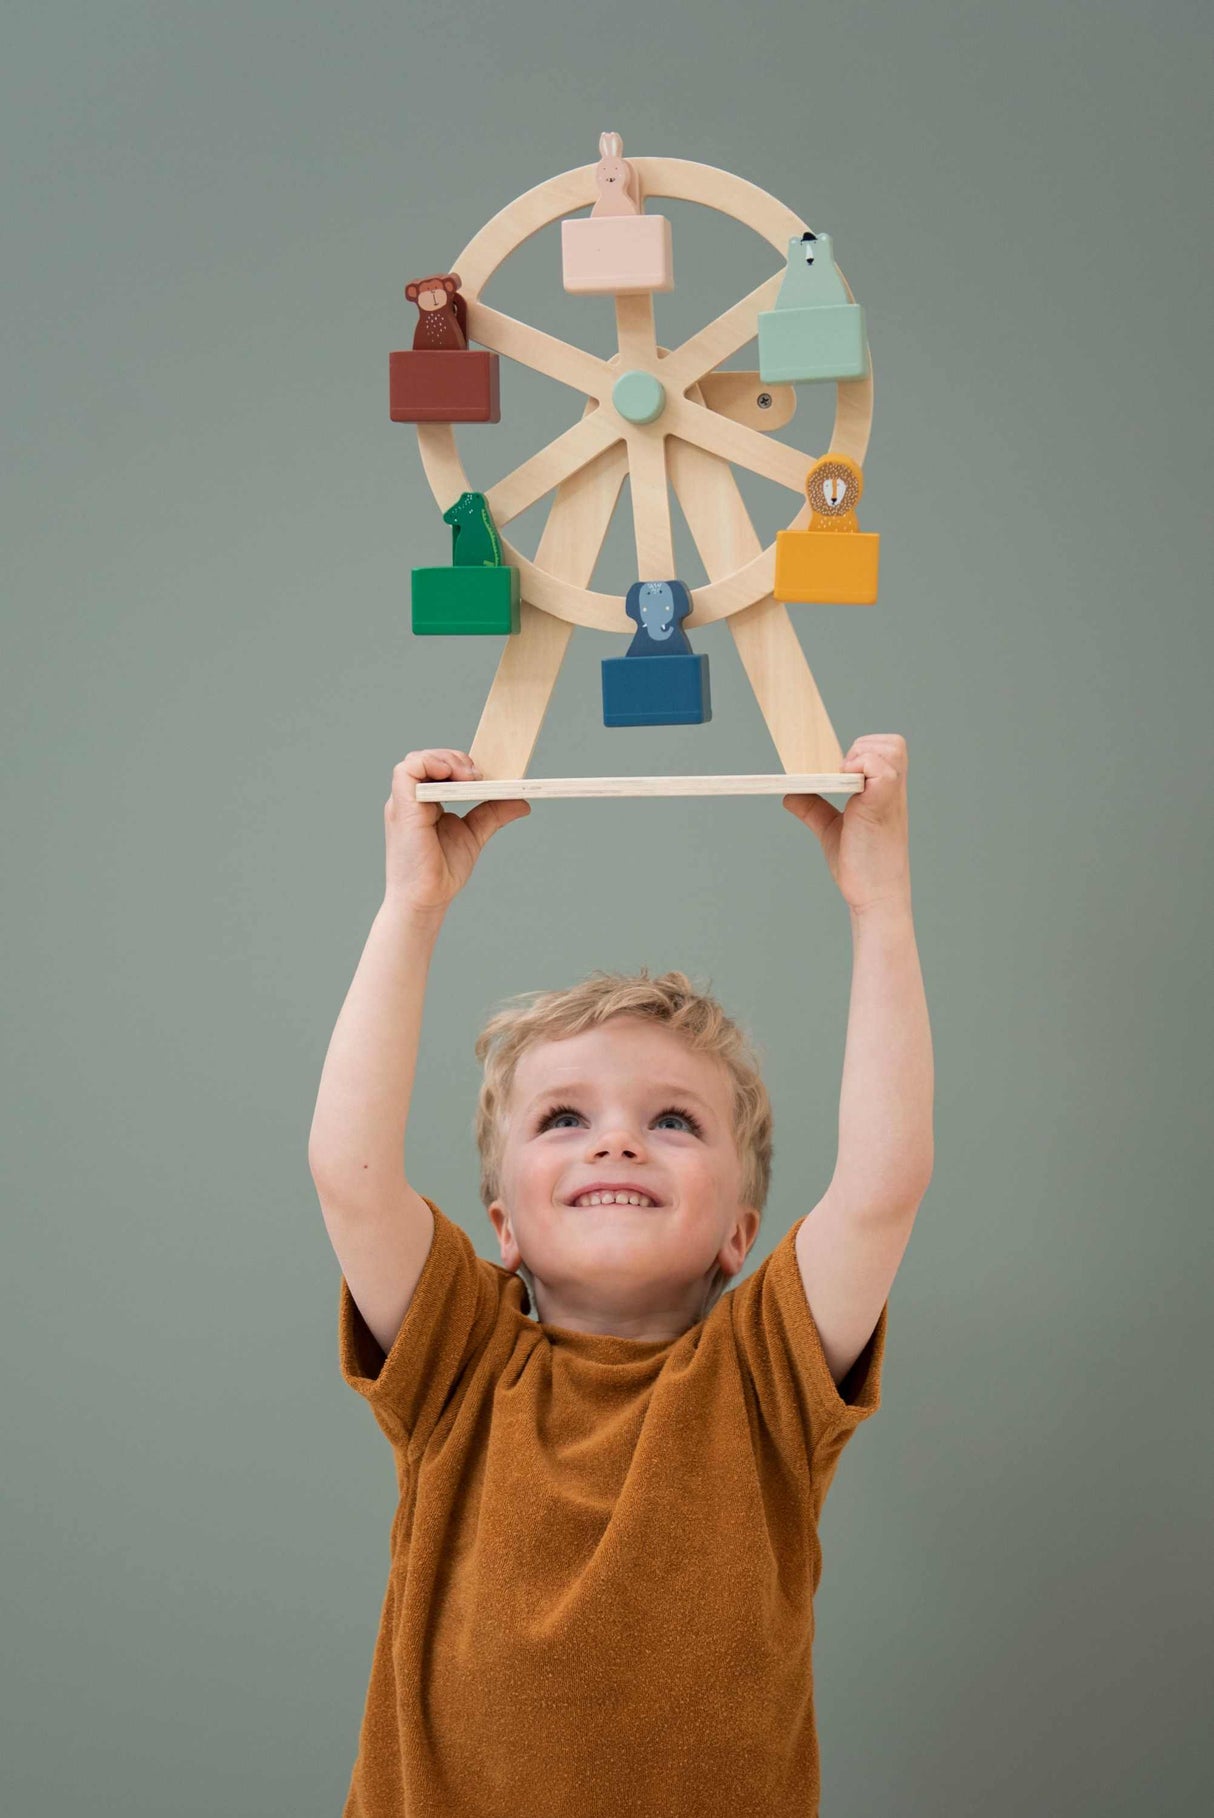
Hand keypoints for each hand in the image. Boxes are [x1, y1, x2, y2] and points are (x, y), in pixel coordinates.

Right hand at [384, 749, 529, 914]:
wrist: (427, 899)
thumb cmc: (441, 871)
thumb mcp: (474, 834)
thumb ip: (493, 814)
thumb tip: (523, 801)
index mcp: (424, 802)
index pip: (435, 767)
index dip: (458, 763)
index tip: (482, 776)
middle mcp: (410, 799)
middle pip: (426, 759)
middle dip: (455, 759)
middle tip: (478, 776)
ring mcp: (404, 803)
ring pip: (416, 760)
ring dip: (445, 759)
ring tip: (468, 776)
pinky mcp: (402, 808)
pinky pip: (407, 771)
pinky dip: (429, 764)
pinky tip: (451, 775)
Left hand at [783, 734, 911, 913]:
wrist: (874, 896)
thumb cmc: (861, 865)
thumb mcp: (832, 829)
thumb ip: (814, 808)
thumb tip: (790, 794)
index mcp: (885, 792)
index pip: (889, 749)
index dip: (866, 750)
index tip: (842, 772)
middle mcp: (892, 791)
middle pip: (893, 743)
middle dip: (864, 748)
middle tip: (843, 775)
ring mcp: (890, 798)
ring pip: (892, 749)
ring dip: (863, 756)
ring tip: (845, 780)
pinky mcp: (881, 807)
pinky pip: (882, 770)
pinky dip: (862, 768)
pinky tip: (847, 788)